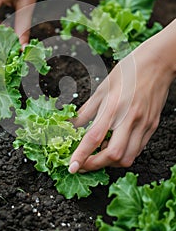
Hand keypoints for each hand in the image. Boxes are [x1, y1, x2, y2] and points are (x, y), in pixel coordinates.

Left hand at [69, 26, 175, 172]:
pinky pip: (138, 149)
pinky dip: (124, 154)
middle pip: (113, 154)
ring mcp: (144, 124)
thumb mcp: (103, 88)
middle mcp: (130, 118)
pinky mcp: (152, 126)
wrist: (157, 64)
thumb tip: (73, 125)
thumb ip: (87, 110)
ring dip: (111, 162)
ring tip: (99, 156)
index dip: (82, 155)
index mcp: (114, 105)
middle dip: (95, 165)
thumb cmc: (128, 72)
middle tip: (83, 163)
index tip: (71, 166)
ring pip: (128, 157)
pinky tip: (115, 146)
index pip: (95, 137)